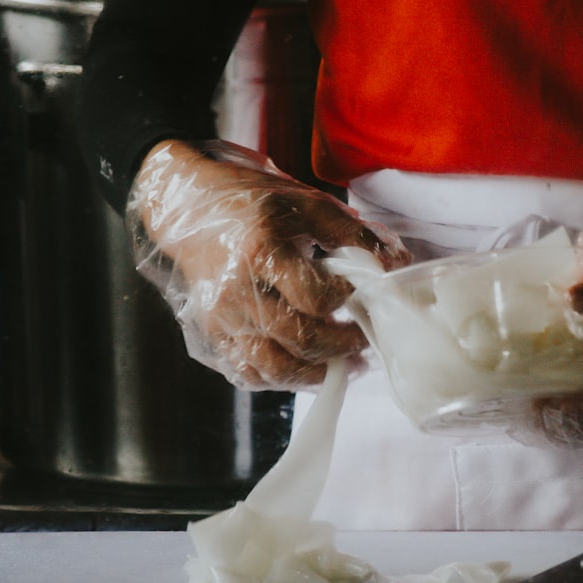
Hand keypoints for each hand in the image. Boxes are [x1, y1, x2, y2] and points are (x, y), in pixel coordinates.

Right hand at [127, 139, 410, 389]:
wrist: (185, 207)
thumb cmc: (250, 203)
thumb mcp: (304, 203)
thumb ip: (352, 234)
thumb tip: (396, 263)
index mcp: (260, 252)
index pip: (316, 298)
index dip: (347, 301)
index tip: (359, 292)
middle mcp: (236, 292)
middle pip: (300, 340)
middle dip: (343, 346)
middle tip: (364, 338)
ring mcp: (221, 319)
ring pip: (274, 368)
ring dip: (317, 374)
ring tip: (346, 363)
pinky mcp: (213, 335)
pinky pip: (250, 373)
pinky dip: (283, 379)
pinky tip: (308, 366)